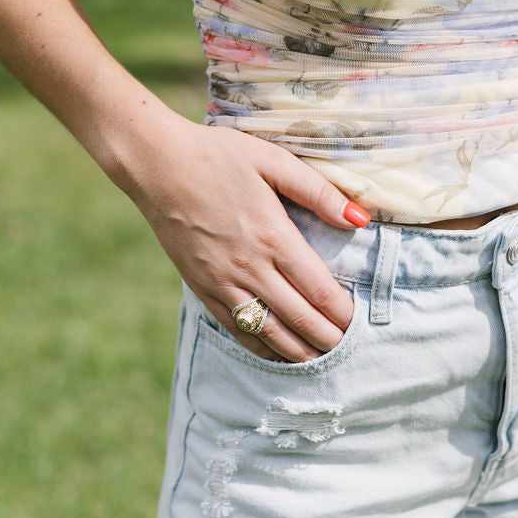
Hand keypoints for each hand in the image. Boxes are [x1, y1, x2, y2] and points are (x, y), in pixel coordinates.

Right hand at [128, 112, 370, 361]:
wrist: (157, 165)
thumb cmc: (219, 156)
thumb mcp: (273, 161)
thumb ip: (319, 191)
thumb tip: (360, 217)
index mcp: (274, 236)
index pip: (319, 290)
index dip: (343, 313)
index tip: (360, 323)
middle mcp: (249, 267)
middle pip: (299, 318)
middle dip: (328, 339)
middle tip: (351, 350)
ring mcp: (222, 281)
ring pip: (268, 331)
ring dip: (298, 351)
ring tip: (323, 362)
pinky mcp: (201, 288)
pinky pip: (235, 328)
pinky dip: (261, 347)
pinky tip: (279, 356)